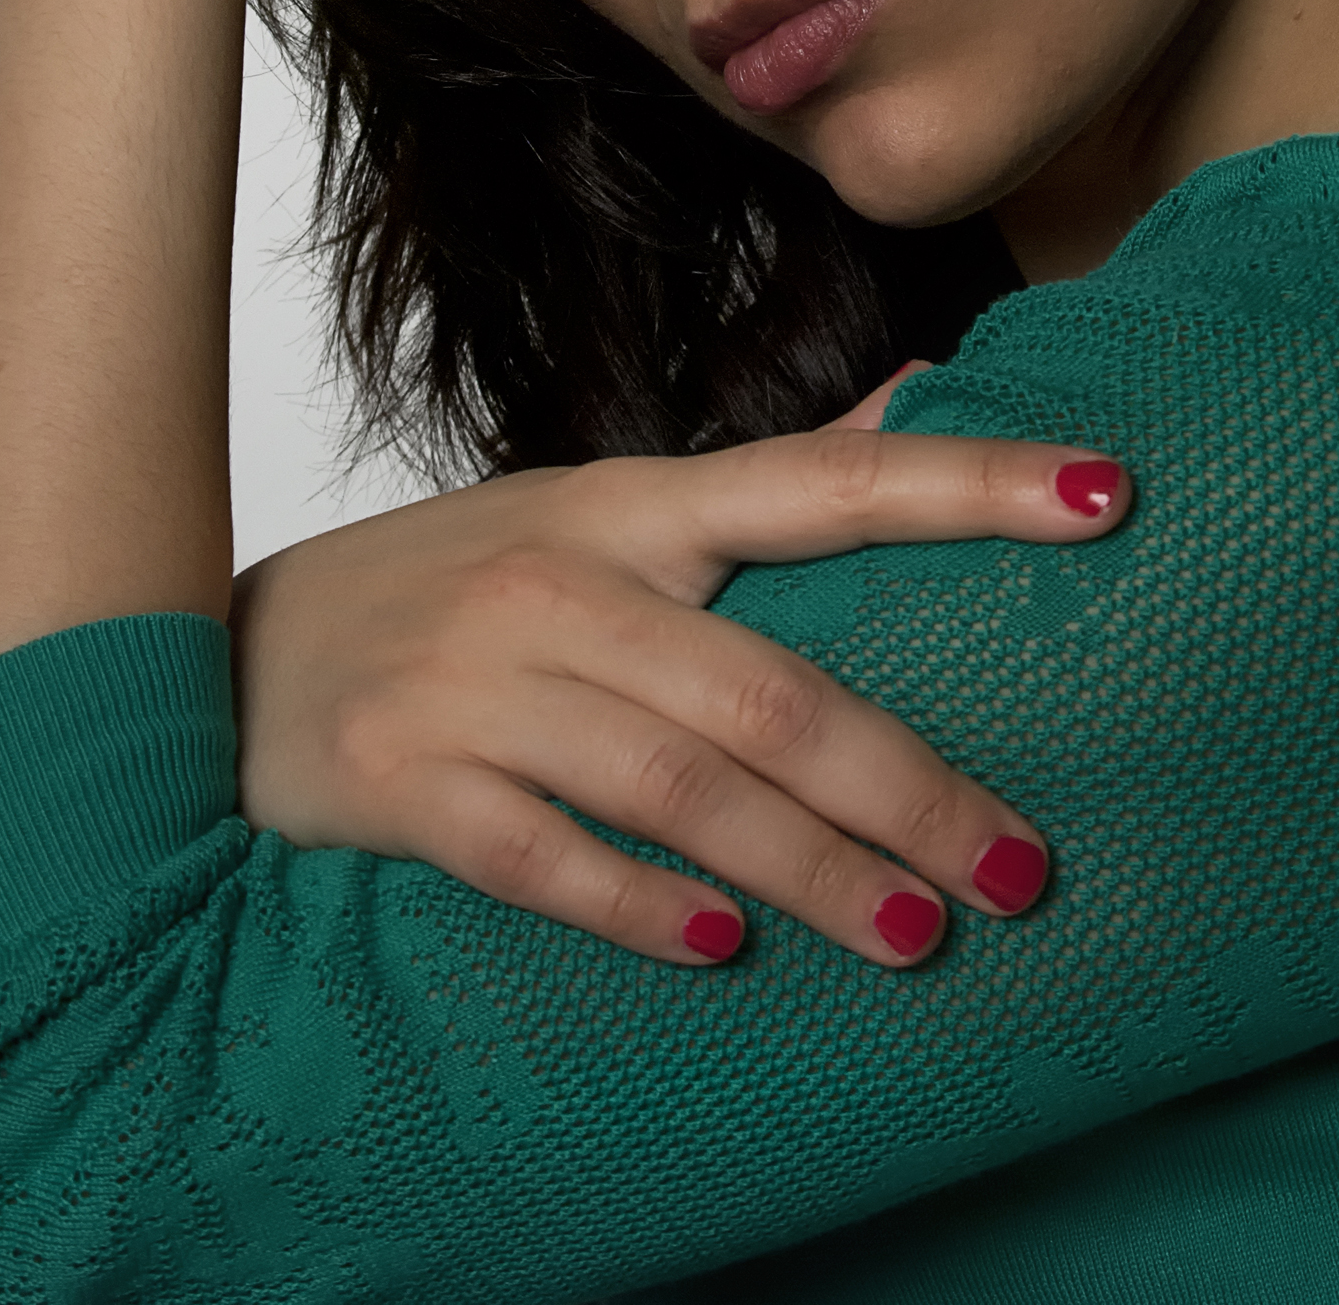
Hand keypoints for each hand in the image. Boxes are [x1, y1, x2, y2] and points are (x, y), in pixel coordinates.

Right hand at [230, 384, 1129, 966]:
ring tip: (919, 940)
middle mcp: (563, 577)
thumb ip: (769, 482)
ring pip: (677, 780)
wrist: (228, 658)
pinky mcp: (401, 781)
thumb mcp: (601, 511)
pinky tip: (723, 955)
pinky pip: (540, 854)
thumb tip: (928, 384)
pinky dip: (637, 907)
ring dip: (810, 870)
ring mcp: (477, 680)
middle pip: (772, 684)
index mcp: (629, 506)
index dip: (970, 483)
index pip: (827, 482)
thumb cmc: (455, 588)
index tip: (1110, 493)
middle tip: (1026, 869)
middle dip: (912, 785)